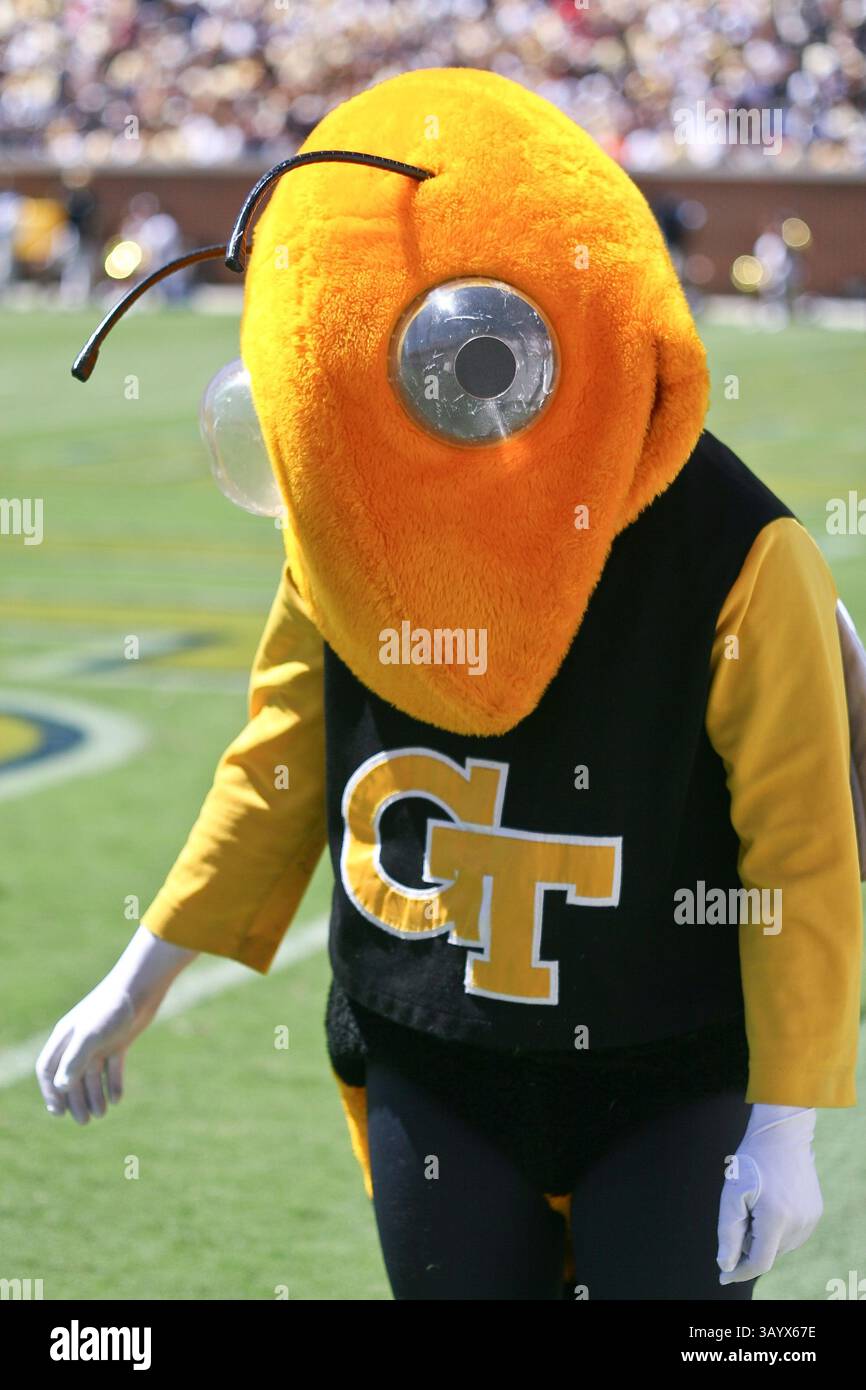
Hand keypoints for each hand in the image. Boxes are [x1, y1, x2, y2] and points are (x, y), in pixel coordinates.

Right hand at [36, 926, 196, 1124]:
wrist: (141, 989)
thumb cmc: (111, 1008)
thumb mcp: (90, 1036)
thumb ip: (74, 1061)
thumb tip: (61, 1087)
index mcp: (65, 1037)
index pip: (48, 1069)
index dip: (50, 1092)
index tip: (58, 1113)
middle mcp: (80, 1041)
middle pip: (71, 1077)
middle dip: (76, 1100)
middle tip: (84, 1121)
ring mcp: (99, 1042)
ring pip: (92, 1076)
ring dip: (95, 1096)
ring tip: (101, 1114)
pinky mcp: (119, 1042)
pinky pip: (112, 1069)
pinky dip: (113, 1084)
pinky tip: (117, 1099)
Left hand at [717, 1104, 822, 1284]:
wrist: (782, 1135)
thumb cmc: (751, 1162)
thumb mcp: (732, 1194)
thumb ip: (728, 1233)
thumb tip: (726, 1266)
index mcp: (776, 1218)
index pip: (759, 1262)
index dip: (740, 1271)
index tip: (723, 1276)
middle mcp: (798, 1223)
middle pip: (768, 1253)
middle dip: (749, 1244)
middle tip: (742, 1212)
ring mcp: (810, 1219)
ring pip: (780, 1246)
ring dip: (764, 1237)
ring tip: (757, 1204)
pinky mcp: (816, 1213)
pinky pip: (792, 1234)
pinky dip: (777, 1229)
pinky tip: (770, 1204)